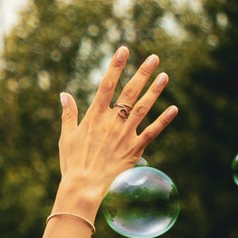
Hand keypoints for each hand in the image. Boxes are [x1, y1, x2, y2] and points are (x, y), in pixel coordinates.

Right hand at [57, 46, 178, 204]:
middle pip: (129, 92)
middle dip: (142, 73)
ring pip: (143, 107)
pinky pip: (152, 132)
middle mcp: (111, 122)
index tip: (124, 49)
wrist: (83, 188)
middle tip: (154, 57)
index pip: (106, 85)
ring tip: (165, 76)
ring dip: (155, 91)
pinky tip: (173, 108)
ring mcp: (124, 135)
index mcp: (94, 117)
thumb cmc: (72, 164)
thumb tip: (64, 94)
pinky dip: (163, 120)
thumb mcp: (66, 137)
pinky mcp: (134, 149)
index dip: (115, 66)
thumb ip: (68, 114)